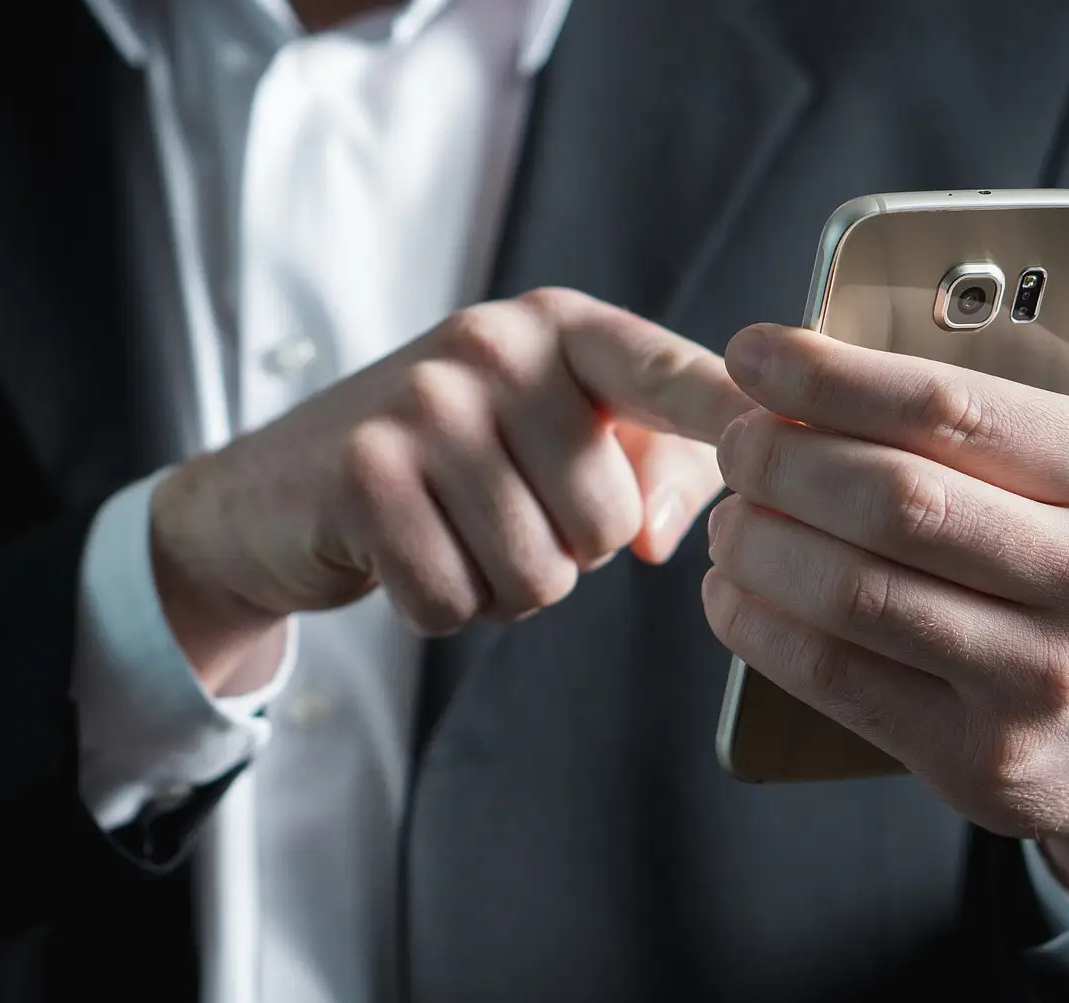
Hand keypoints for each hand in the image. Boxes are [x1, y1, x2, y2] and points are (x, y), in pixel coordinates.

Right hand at [152, 287, 747, 690]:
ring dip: (500, 589)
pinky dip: (437, 608)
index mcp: (555, 328)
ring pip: (538, 572)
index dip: (737, 417)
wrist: (273, 495)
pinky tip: (402, 558)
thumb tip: (660, 534)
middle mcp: (492, 345)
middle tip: (494, 515)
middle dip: (562, 553)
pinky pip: (457, 600)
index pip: (669, 375)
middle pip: (605, 519)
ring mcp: (424, 404)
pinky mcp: (366, 475)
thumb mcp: (543, 439)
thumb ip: (643, 466)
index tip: (795, 437)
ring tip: (449, 535)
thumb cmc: (437, 469)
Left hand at [704, 163, 1068, 922]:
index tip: (753, 352)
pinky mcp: (977, 759)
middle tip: (730, 436)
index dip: (829, 376)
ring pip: (850, 594)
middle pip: (887, 502)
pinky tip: (731, 592)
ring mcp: (1038, 683)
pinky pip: (834, 679)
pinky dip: (758, 628)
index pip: (950, 410)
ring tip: (726, 512)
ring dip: (755, 544)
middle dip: (779, 458)